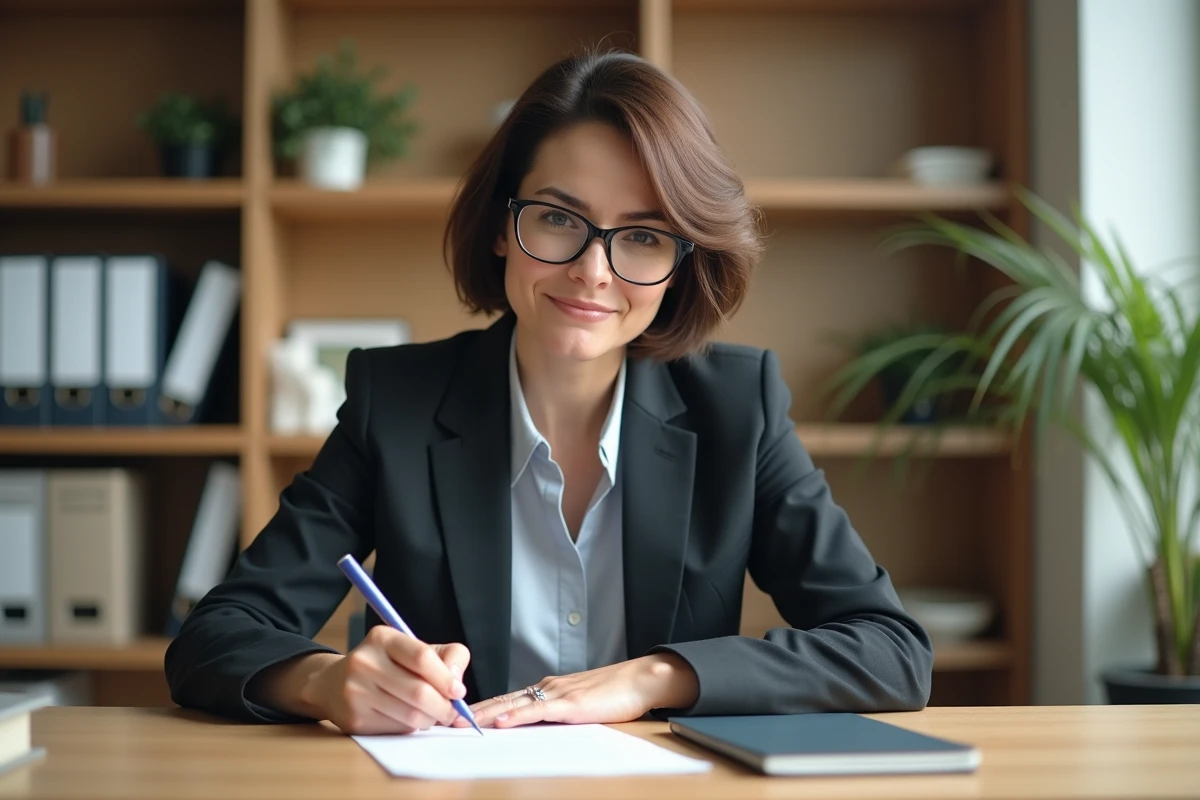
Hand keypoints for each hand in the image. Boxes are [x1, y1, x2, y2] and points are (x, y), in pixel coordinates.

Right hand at [304, 625, 470, 734]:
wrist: (334, 685)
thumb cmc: (388, 665)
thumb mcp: (415, 649)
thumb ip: (447, 657)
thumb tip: (457, 685)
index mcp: (382, 638)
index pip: (421, 657)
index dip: (446, 678)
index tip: (458, 691)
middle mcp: (365, 662)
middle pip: (419, 692)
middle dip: (444, 707)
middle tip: (451, 712)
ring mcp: (356, 692)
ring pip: (410, 715)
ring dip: (430, 719)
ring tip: (433, 715)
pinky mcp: (354, 719)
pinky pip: (397, 729)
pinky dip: (412, 728)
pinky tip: (410, 719)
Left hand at [460, 653, 698, 728]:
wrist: (642, 680)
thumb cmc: (614, 694)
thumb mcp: (577, 705)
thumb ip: (554, 713)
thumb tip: (530, 727)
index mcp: (547, 690)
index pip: (505, 699)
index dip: (479, 708)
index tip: (453, 716)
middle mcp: (546, 688)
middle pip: (502, 700)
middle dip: (471, 712)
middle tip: (442, 720)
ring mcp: (558, 694)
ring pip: (514, 704)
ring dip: (485, 714)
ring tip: (459, 723)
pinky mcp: (572, 704)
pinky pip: (539, 710)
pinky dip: (517, 715)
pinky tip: (501, 721)